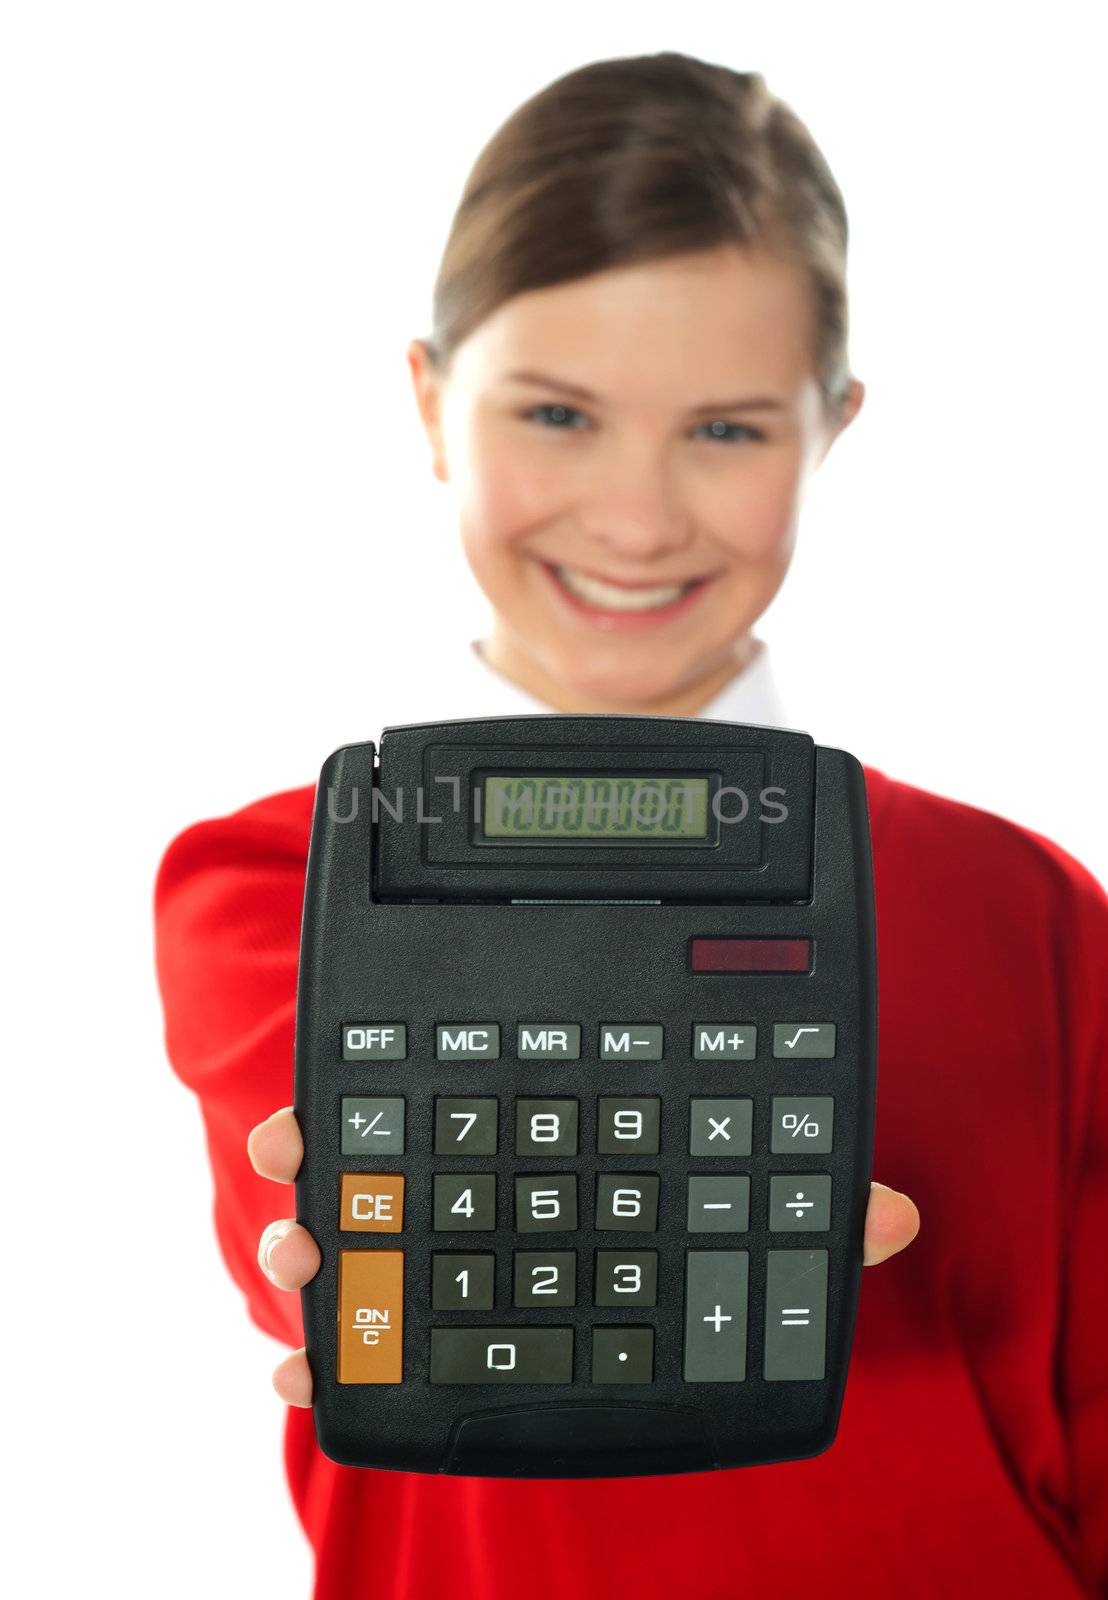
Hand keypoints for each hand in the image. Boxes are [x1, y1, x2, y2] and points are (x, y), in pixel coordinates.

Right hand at [248, 1106, 920, 1407]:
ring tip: (301, 1252)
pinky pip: (353, 1343)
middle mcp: (463, 1187)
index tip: (347, 1074)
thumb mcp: (750, 1233)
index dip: (387, 1073)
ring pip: (348, 1238)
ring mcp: (431, 1266)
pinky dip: (318, 1353)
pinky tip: (307, 1371)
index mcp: (529, 1132)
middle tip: (295, 1148)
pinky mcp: (414, 1345)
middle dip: (318, 1146)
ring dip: (301, 1239)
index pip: (455, 1085)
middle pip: (371, 1151)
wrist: (660, 1369)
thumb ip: (805, 1212)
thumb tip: (898, 1215)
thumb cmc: (691, 1259)